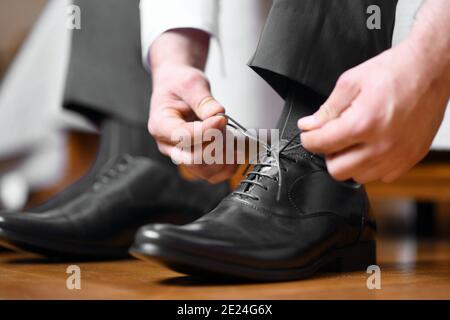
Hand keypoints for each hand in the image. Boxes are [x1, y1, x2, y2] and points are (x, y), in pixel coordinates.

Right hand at [148, 29, 237, 182]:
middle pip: (193, 159)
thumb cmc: (178, 86)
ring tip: (229, 136)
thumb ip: (203, 100)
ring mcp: (181, 154)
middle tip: (225, 126)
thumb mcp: (191, 83)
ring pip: (204, 171)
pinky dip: (227, 166)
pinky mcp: (194, 159)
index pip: (183, 137)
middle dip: (216, 145)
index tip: (222, 119)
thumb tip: (217, 113)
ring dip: (223, 157)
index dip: (207, 131)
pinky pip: (211, 174)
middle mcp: (168, 145)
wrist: (176, 87)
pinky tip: (234, 152)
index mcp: (160, 125)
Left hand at [298, 39, 449, 183]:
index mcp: (364, 123)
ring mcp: (398, 155)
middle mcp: (382, 145)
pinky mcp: (410, 159)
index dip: (308, 139)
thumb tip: (309, 126)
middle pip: (337, 170)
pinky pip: (381, 176)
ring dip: (350, 161)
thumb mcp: (351, 82)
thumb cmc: (395, 71)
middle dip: (329, 154)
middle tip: (332, 138)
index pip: (321, 145)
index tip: (309, 135)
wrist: (430, 69)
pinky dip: (372, 165)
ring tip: (355, 140)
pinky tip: (373, 146)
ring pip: (358, 176)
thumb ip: (327, 109)